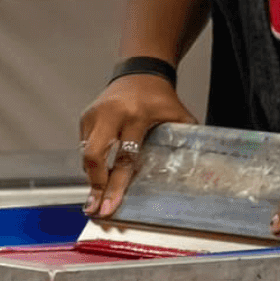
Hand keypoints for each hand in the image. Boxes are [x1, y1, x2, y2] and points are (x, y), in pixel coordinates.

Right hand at [79, 75, 196, 218]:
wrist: (140, 72)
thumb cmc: (160, 98)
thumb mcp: (177, 116)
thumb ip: (184, 141)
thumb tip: (195, 173)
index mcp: (135, 116)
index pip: (123, 157)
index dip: (116, 185)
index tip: (110, 207)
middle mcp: (110, 115)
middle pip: (94, 157)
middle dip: (95, 185)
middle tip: (96, 208)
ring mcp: (94, 115)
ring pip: (86, 155)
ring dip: (92, 178)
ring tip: (95, 199)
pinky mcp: (85, 117)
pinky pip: (85, 147)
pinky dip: (92, 164)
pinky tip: (97, 178)